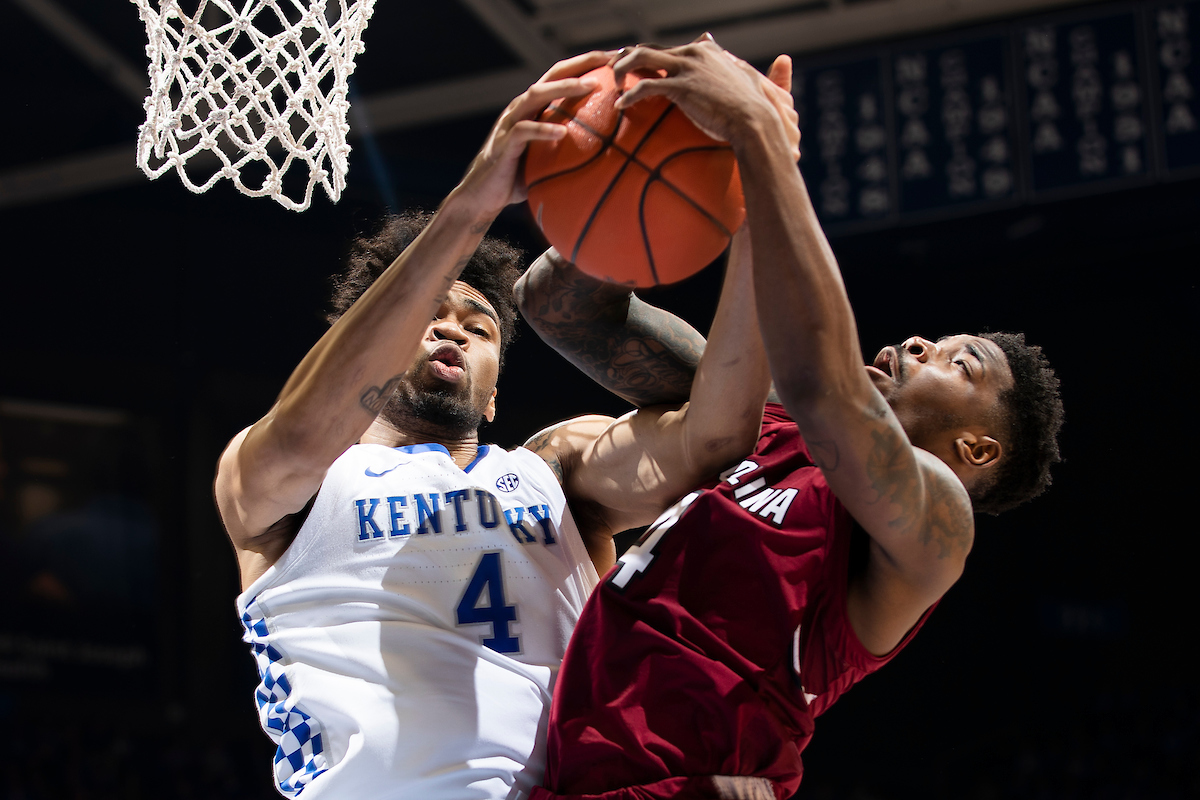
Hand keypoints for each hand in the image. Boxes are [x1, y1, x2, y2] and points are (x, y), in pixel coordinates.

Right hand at [455, 51, 612, 215]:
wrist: (483, 196)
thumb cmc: (519, 178)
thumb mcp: (548, 159)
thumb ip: (570, 150)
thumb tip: (609, 156)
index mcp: (534, 107)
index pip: (561, 76)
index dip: (587, 64)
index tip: (617, 59)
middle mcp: (521, 108)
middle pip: (552, 75)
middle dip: (581, 65)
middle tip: (610, 61)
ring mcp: (510, 122)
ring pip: (536, 94)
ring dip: (564, 88)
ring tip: (591, 87)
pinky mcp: (503, 144)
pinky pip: (523, 131)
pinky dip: (543, 129)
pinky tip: (562, 132)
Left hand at [612, 36, 798, 159]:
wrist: (756, 121)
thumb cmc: (753, 108)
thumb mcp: (744, 81)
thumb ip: (734, 70)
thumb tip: (739, 66)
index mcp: (705, 51)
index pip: (668, 49)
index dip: (648, 58)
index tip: (635, 70)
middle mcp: (694, 52)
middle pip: (649, 48)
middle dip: (626, 59)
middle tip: (614, 73)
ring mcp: (687, 67)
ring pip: (641, 57)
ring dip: (622, 68)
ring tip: (615, 84)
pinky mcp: (682, 86)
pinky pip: (646, 86)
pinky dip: (630, 95)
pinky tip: (620, 106)